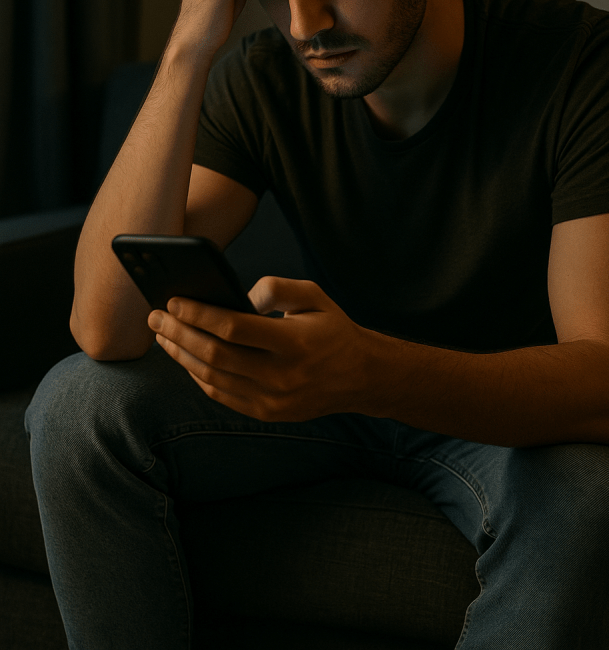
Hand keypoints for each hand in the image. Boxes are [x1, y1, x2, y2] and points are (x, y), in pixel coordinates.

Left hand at [147, 277, 383, 421]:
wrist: (360, 377)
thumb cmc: (332, 329)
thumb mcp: (314, 295)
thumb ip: (276, 287)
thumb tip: (236, 295)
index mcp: (295, 342)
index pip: (233, 328)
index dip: (198, 314)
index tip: (174, 300)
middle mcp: (282, 375)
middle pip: (215, 355)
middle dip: (178, 334)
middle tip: (155, 317)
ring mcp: (273, 400)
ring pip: (211, 378)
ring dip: (181, 355)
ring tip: (162, 335)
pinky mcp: (266, 413)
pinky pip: (221, 395)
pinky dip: (196, 375)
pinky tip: (184, 357)